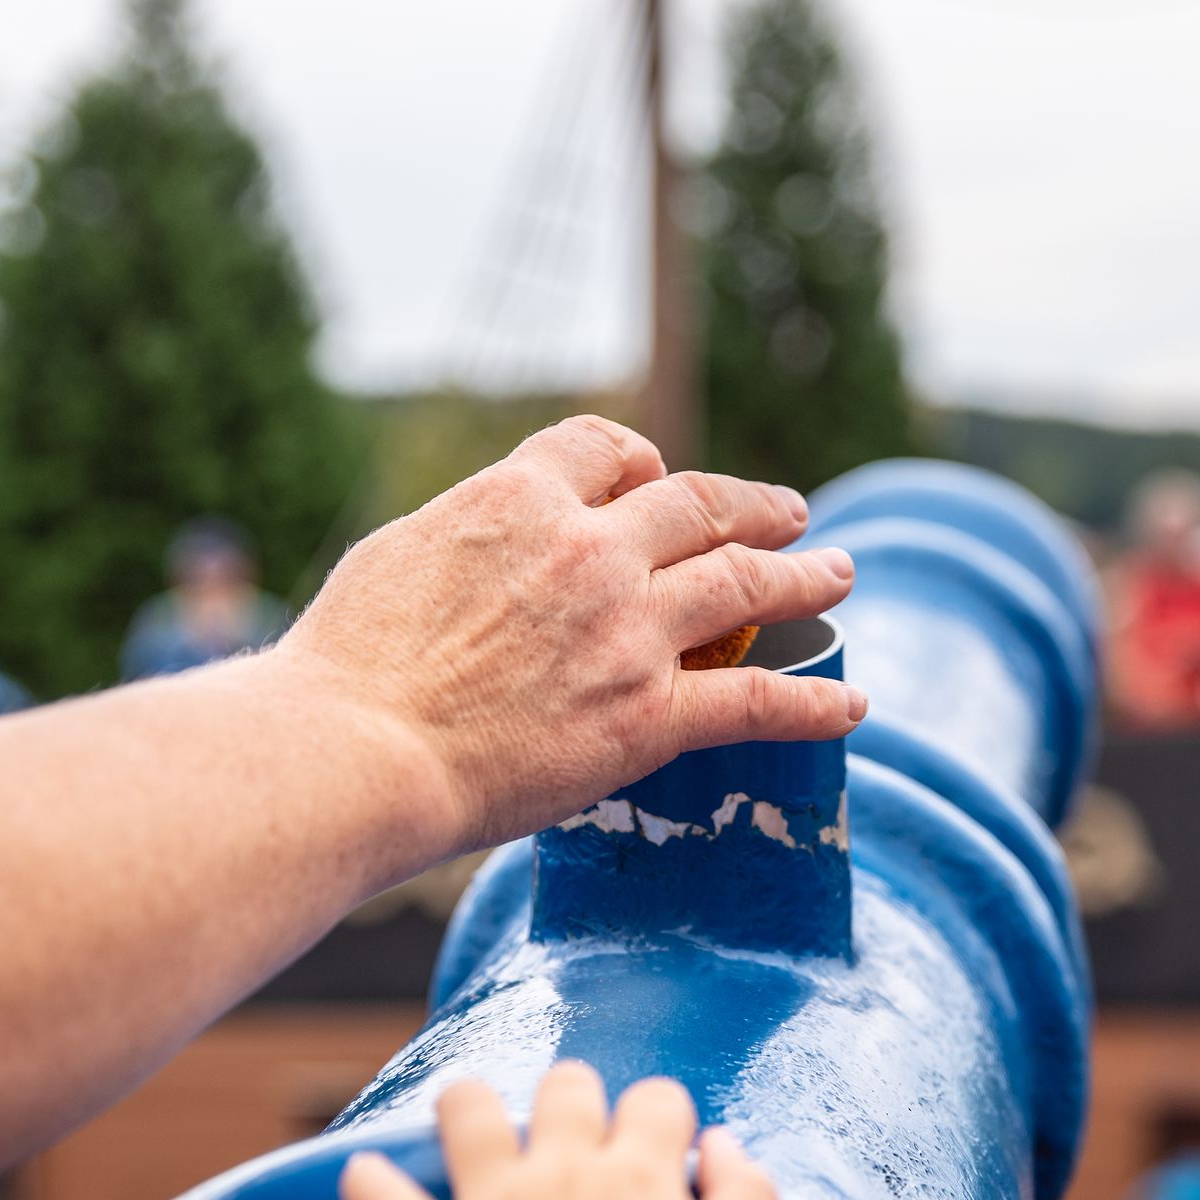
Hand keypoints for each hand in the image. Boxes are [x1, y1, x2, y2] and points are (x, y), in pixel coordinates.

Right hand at [272, 415, 864, 857]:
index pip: (606, 450)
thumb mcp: (397, 555)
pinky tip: (853, 703)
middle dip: (754, 508)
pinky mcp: (648, 714)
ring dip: (806, 577)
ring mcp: (627, 629)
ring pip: (746, 584)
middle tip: (793, 515)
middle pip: (699, 505)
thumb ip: (463, 537)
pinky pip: (757, 700)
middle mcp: (588, 548)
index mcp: (519, 497)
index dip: (641, 462)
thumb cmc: (346, 669)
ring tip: (840, 573)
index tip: (655, 479)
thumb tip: (479, 545)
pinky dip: (816, 702)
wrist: (354, 749)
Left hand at [341, 1062, 781, 1199]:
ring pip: (469, 1111)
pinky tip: (362, 1175)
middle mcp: (565, 1173)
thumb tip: (718, 1141)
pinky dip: (369, 1185)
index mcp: (642, 1175)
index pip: (655, 1101)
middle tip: (566, 1132)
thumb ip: (746, 1194)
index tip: (655, 1143)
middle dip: (571, 1097)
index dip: (659, 1117)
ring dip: (467, 1103)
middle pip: (565, 1089)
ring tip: (464, 1114)